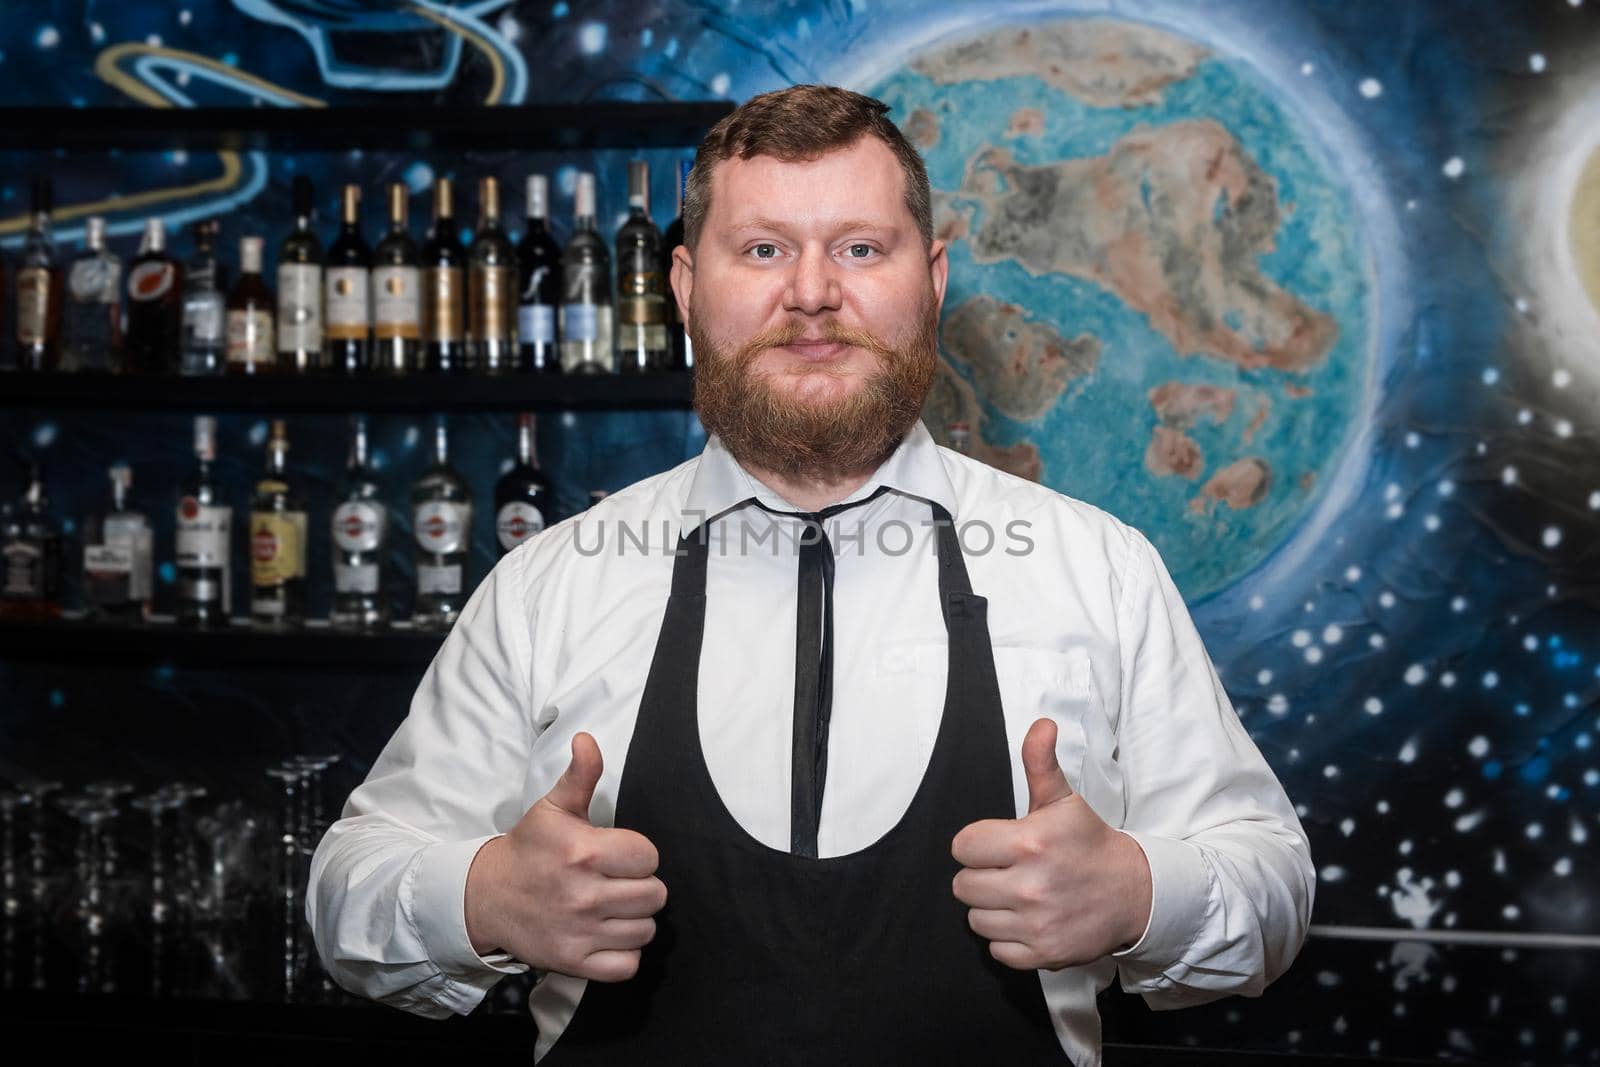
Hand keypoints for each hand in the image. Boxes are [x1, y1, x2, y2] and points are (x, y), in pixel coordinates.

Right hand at [464, 732, 666, 980]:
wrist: (485, 896)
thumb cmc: (529, 848)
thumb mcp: (553, 807)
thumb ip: (580, 774)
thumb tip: (586, 738)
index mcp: (585, 851)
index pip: (649, 856)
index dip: (638, 855)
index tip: (619, 855)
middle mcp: (584, 894)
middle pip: (655, 895)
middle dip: (641, 886)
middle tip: (617, 881)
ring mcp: (580, 932)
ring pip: (645, 930)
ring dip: (634, 919)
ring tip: (612, 907)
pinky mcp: (574, 963)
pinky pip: (628, 966)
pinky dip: (624, 954)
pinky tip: (608, 935)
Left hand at [951, 718, 1151, 970]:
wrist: (1134, 892)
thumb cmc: (1089, 844)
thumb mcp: (1063, 801)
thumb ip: (1041, 762)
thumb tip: (1041, 725)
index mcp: (1028, 842)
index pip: (962, 847)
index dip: (977, 845)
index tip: (998, 845)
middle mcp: (1030, 886)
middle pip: (963, 886)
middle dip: (982, 876)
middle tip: (1008, 870)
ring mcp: (1036, 924)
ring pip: (976, 919)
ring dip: (992, 908)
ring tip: (1018, 894)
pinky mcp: (1043, 954)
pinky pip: (997, 949)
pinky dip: (1008, 938)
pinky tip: (1028, 920)